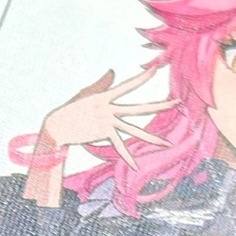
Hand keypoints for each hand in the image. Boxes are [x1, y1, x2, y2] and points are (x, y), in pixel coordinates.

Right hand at [39, 63, 162, 155]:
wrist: (57, 125)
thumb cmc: (71, 108)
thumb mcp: (87, 93)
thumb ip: (103, 83)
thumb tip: (114, 71)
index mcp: (106, 96)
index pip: (129, 85)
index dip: (143, 78)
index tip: (156, 70)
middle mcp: (110, 109)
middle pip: (140, 108)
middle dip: (160, 106)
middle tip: (178, 102)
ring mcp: (108, 123)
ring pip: (134, 130)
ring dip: (151, 138)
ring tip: (166, 143)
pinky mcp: (103, 135)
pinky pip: (118, 147)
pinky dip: (126, 157)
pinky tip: (136, 165)